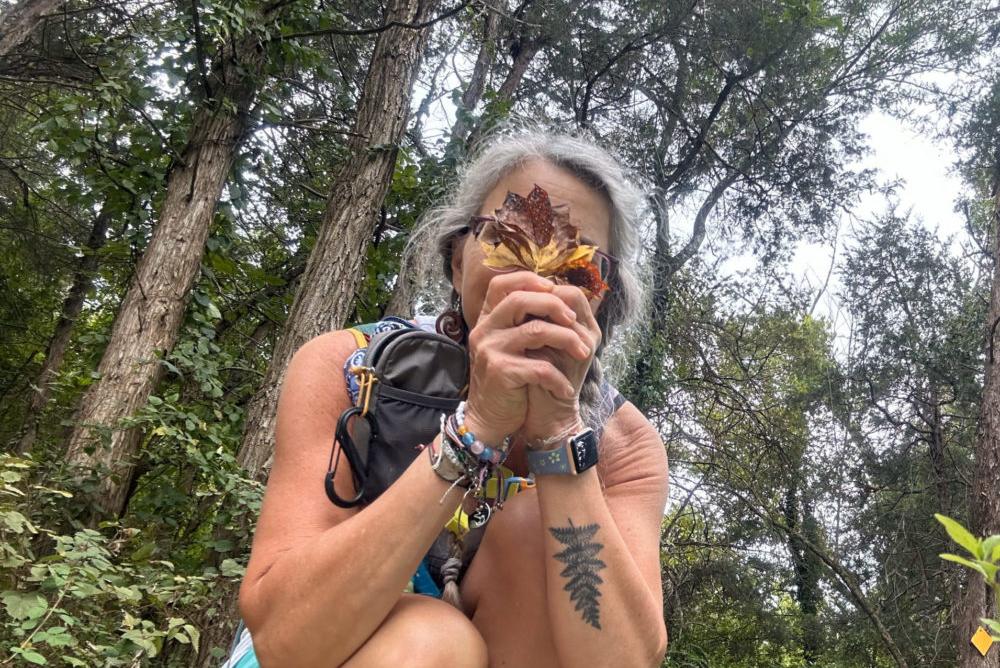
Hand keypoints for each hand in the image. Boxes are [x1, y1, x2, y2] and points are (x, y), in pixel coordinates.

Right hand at [463, 272, 591, 444]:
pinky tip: (566, 388)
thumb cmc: (509, 380)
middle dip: (554, 305)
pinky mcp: (500, 372)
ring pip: (536, 331)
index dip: (528, 280)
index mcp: (488, 319)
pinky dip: (559, 378)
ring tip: (582, 353)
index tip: (554, 288)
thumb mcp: (512, 346)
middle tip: (575, 321)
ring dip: (567, 340)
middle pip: (519, 300)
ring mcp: (490, 350)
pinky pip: (540, 367)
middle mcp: (485, 330)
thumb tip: (558, 294)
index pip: (501, 284)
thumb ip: (525, 321)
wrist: (490, 419)